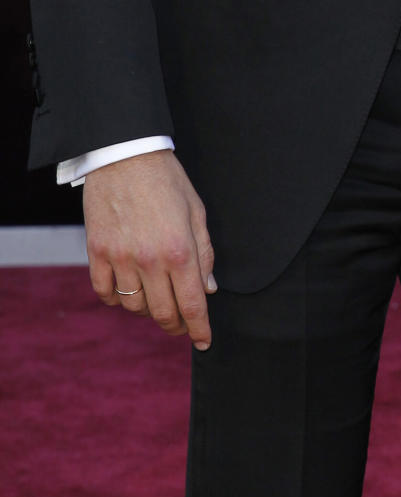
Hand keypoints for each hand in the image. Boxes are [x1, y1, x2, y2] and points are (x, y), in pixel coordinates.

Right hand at [82, 150, 215, 348]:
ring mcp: (120, 258)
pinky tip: (128, 291)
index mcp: (180, 250)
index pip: (192, 304)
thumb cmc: (167, 181)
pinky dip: (117, 299)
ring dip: (148, 310)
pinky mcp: (97, 252)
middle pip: (162, 312)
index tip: (204, 340)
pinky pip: (105, 292)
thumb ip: (204, 254)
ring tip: (157, 299)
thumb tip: (208, 289)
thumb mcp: (197, 213)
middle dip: (176, 325)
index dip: (199, 328)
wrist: (125, 155)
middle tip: (182, 325)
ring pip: (133, 306)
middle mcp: (150, 260)